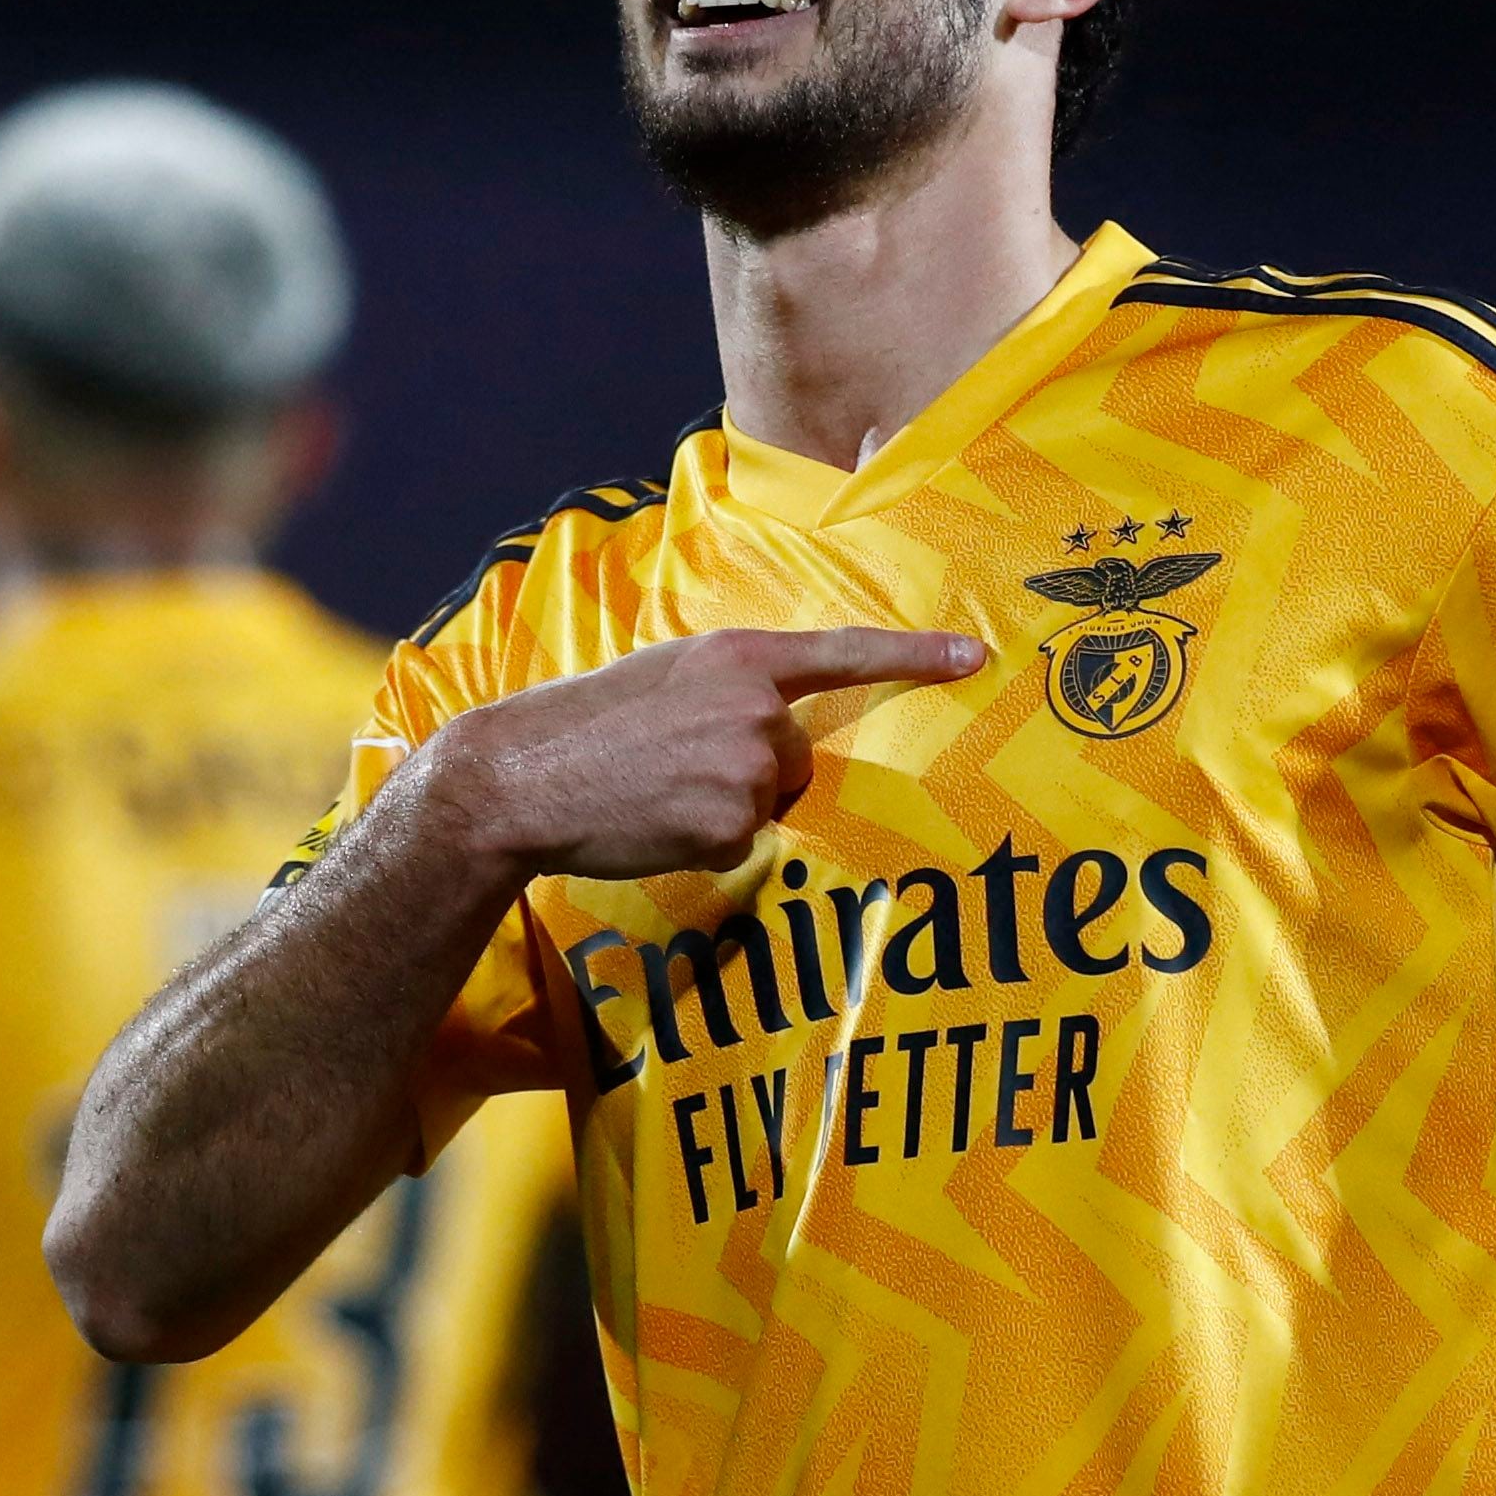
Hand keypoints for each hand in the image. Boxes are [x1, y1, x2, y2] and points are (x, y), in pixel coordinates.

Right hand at [431, 627, 981, 878]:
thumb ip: (727, 690)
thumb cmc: (584, 725)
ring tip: (654, 792)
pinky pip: (742, 842)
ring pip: (767, 800)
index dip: (915, 653)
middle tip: (670, 768)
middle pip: (797, 755)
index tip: (974, 655)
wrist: (521, 776)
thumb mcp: (664, 677)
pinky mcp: (733, 821)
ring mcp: (747, 764)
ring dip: (723, 808)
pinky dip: (703, 843)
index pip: (844, 653)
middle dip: (751, 770)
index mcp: (737, 655)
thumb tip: (771, 728)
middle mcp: (755, 704)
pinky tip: (654, 823)